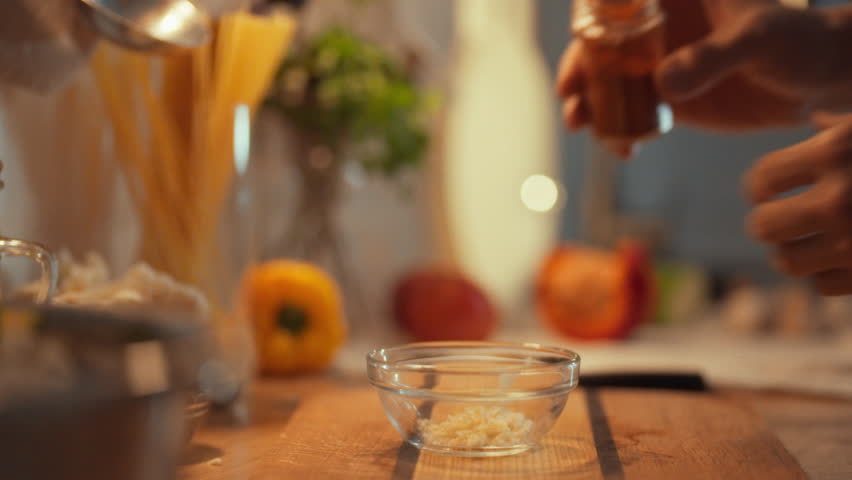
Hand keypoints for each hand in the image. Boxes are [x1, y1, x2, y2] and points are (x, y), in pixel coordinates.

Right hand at [558, 1, 847, 136]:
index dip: (589, 17)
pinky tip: (624, 149)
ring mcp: (657, 63)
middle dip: (577, 67)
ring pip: (607, 80)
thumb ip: (714, 56)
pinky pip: (629, 114)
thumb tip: (663, 83)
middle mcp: (657, 26)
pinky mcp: (665, 98)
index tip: (579, 40)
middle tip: (570, 94)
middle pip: (600, 43)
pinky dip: (618, 132)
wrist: (816, 81)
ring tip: (580, 123)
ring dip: (587, 102)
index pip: (618, 1)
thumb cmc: (795, 41)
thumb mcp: (758, 40)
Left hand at [745, 113, 851, 295]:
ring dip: (792, 251)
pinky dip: (825, 273)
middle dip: (768, 223)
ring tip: (808, 239)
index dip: (761, 187)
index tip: (769, 191)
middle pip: (763, 226)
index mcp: (836, 152)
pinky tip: (840, 256)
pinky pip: (822, 285)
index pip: (762, 177)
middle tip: (782, 218)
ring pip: (786, 262)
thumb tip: (816, 119)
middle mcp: (839, 200)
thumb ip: (841, 127)